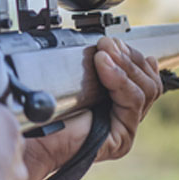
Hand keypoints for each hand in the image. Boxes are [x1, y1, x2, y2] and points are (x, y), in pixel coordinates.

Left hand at [22, 37, 162, 179]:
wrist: (30, 138)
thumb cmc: (44, 110)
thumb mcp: (75, 78)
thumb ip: (97, 63)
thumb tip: (109, 42)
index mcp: (116, 103)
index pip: (142, 75)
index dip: (132, 55)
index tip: (112, 41)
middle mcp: (124, 118)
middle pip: (148, 81)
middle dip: (128, 57)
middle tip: (107, 43)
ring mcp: (126, 130)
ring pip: (146, 89)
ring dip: (125, 65)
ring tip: (104, 52)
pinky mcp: (122, 138)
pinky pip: (134, 101)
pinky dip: (120, 78)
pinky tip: (103, 65)